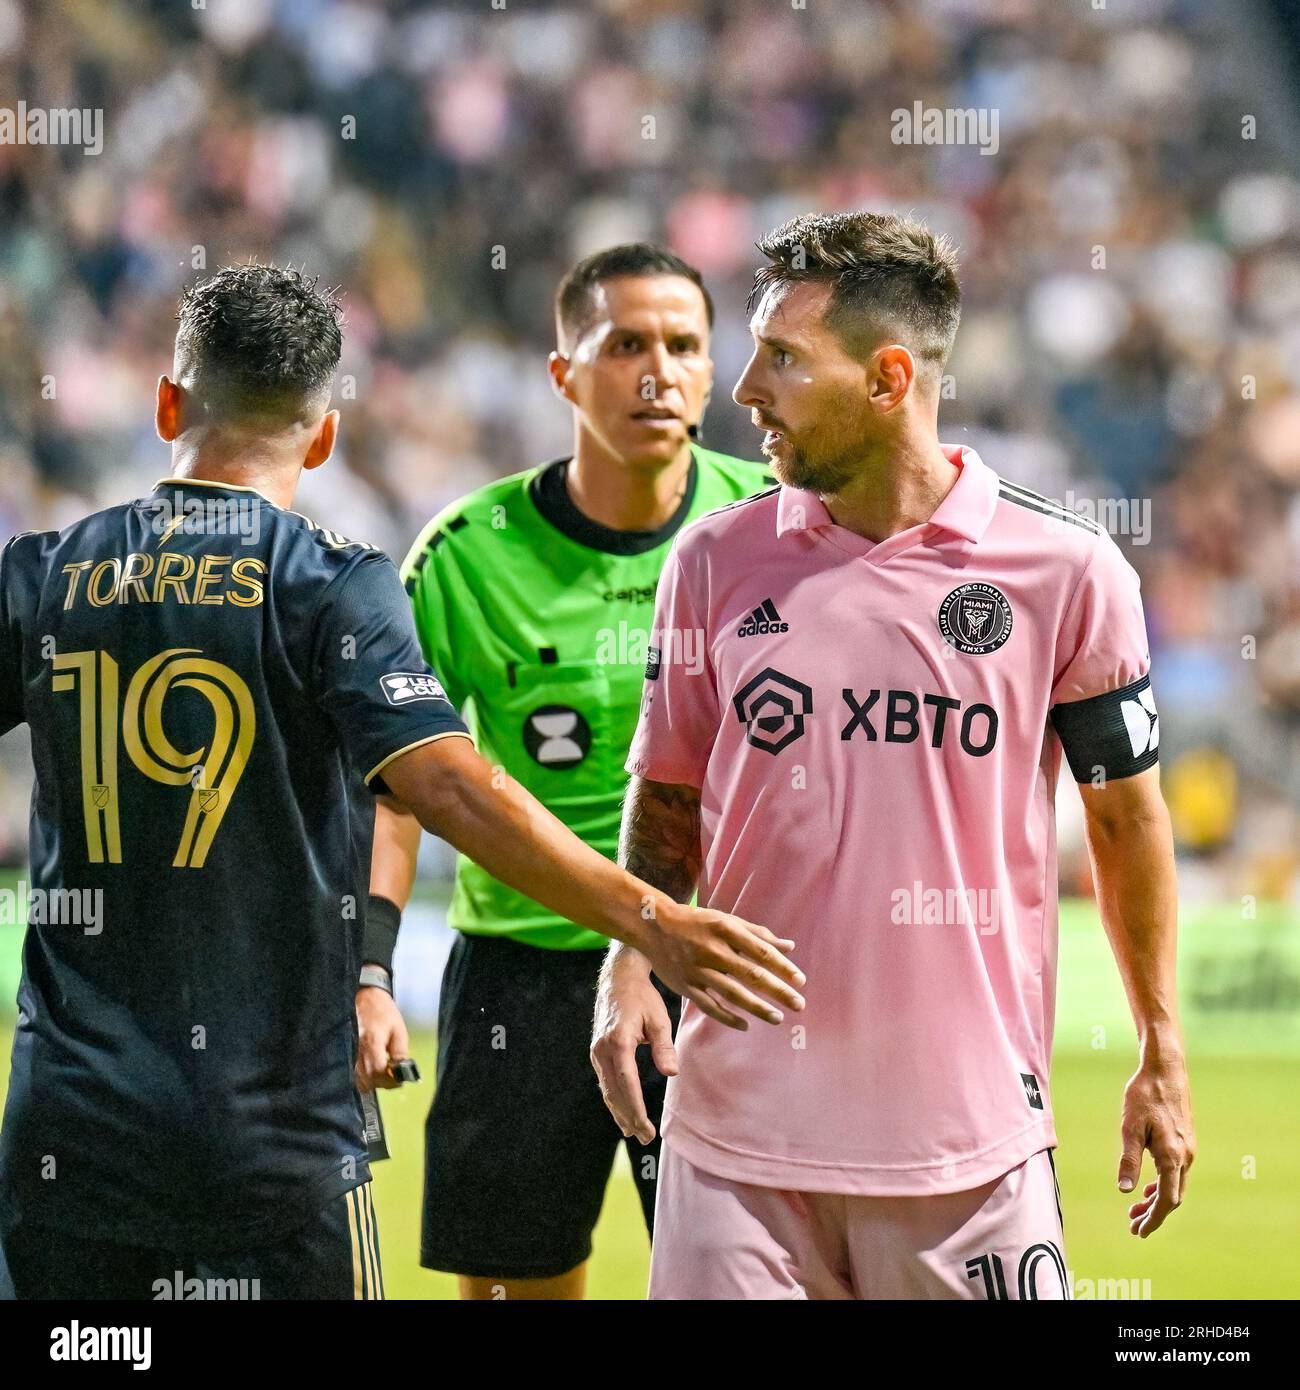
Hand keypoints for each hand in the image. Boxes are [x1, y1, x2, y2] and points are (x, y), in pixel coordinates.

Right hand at [355, 985, 411, 1091]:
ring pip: (357, 1081)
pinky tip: (368, 1066)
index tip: (398, 1079)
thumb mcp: (398, 1030)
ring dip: (370, 1080)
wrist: (362, 995)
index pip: (378, 1073)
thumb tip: (402, 1074)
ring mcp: (346, 1053)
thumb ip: (400, 1053)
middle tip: (389, 1072)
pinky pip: (349, 1075)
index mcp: (371, 1043)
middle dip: (381, 1082)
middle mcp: (355, 1051)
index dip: (390, 1080)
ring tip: (379, 1068)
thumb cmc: (382, 1011)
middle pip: (366, 1081)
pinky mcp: (340, 1053)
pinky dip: (360, 1076)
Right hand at [591, 948, 678, 1143]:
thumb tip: (671, 1073)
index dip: (636, 1110)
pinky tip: (623, 1111)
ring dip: (620, 1112)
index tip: (646, 1129)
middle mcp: (603, 1048)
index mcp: (619, 1041)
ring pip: (607, 1089)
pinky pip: (605, 1080)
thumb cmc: (642, 996)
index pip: (627, 1084)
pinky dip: (615, 1098)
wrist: (618, 977)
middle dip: (629, 1117)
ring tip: (634, 1132)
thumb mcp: (658, 1017)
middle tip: (644, 1138)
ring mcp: (597, 1050)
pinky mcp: (598, 1050)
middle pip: (614, 1092)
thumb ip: (664, 1046)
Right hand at [635, 900, 803, 1028]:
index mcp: (726, 930)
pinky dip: (728, 1018)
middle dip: (778, 991)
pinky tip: (746, 1025)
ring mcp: (698, 970)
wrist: (654, 926)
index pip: (762, 952)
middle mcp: (713, 950)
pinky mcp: (686, 986)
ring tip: (778, 1018)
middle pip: (752, 975)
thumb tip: (790, 946)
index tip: (801, 981)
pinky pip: (710, 1006)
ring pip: (733, 994)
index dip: (783, 967)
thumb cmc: (697, 922)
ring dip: (758, 1008)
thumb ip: (758, 934)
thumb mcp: (727, 920)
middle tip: (799, 1005)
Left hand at [1118, 1047, 1195, 1236]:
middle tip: (1133, 1226)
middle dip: (1154, 1214)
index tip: (1139, 1232)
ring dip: (1157, 1200)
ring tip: (1136, 1210)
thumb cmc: (1145, 1095)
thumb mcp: (1130, 1127)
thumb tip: (1125, 1191)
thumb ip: (1129, 1160)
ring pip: (1175, 1185)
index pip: (1167, 1199)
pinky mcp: (1185, 1141)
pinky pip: (1176, 1172)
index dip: (1154, 1218)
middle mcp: (1186, 1157)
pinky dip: (1162, 1184)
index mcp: (1173, 1156)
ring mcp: (1188, 1149)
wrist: (1165, 1070)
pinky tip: (1148, 1187)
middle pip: (1173, 1197)